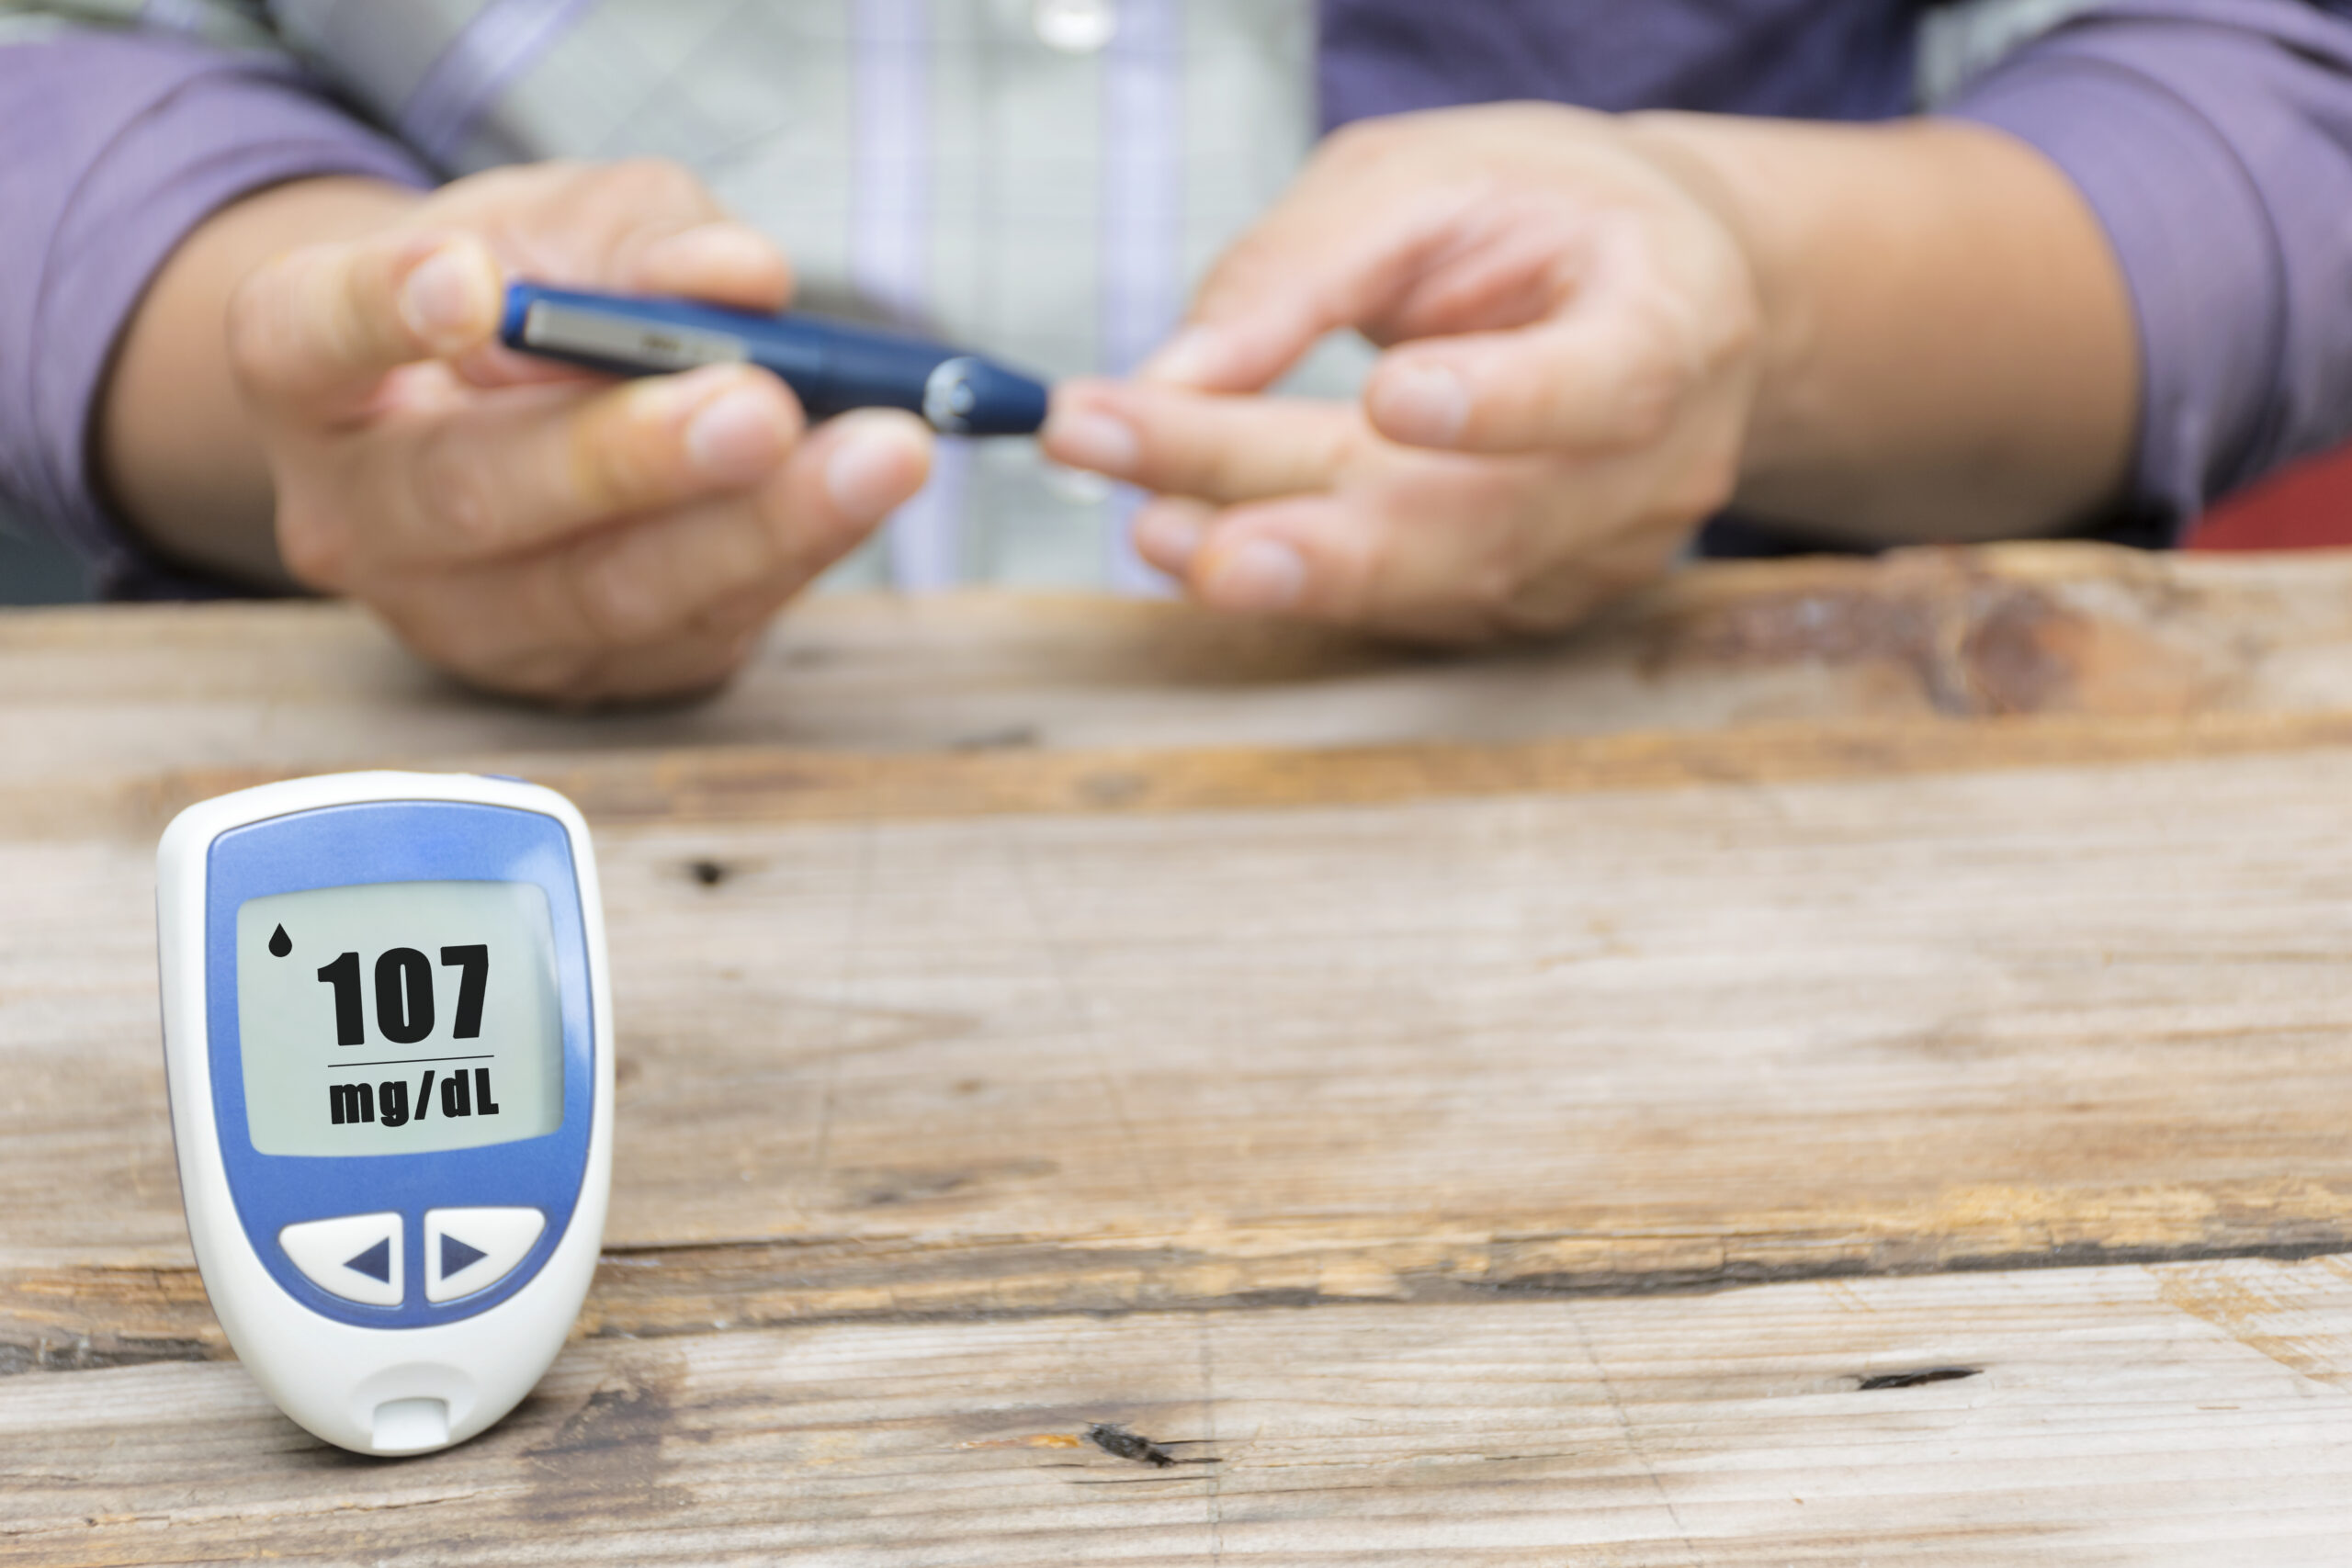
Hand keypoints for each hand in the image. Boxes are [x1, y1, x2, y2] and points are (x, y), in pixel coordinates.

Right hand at [226, 160, 929, 701]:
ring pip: (604, 592)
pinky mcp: (576, 679)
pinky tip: (866, 492)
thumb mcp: (566, 224)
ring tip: (877, 454)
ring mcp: (461, 617)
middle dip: (633, 455)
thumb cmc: (529, 296)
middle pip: (478, 495)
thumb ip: (641, 234)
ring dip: (756, 528)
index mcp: (307, 369)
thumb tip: (740, 277)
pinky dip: (793, 556)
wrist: (516, 420)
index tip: (468, 285)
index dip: (384, 314)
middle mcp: (361, 513)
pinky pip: (691, 631)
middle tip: (761, 405)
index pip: (311, 338)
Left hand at [1041, 104, 1760, 639]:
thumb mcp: (1425, 177)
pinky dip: (1306, 585)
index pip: (1607, 382)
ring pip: (1434, 585)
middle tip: (1159, 515)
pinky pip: (1414, 610)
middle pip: (1478, 517)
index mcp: (1670, 318)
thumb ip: (1306, 263)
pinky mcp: (1542, 603)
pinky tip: (1206, 547)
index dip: (1501, 404)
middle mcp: (1658, 464)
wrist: (1658, 292)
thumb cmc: (1544, 215)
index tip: (1387, 401)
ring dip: (1283, 569)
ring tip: (1153, 530)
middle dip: (1307, 526)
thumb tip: (1178, 372)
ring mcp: (1606, 554)